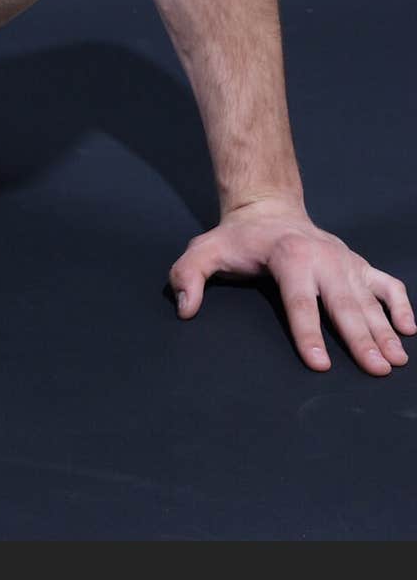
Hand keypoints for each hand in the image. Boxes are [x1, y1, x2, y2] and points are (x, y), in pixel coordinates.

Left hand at [168, 196, 415, 374]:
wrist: (269, 210)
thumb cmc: (238, 239)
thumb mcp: (204, 250)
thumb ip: (188, 275)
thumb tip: (185, 307)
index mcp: (289, 256)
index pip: (300, 301)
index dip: (308, 333)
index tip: (319, 365)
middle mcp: (324, 258)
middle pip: (344, 304)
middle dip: (361, 338)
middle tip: (376, 369)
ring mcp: (345, 261)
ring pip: (369, 299)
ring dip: (385, 330)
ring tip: (396, 361)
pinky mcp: (358, 265)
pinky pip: (386, 284)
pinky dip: (400, 305)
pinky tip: (410, 330)